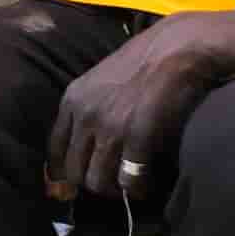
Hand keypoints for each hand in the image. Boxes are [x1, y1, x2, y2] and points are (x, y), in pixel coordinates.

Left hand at [45, 11, 234, 199]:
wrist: (179, 46)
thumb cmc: (146, 61)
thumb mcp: (101, 80)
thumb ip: (88, 108)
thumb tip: (85, 145)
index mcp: (73, 100)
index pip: (54, 153)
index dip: (65, 175)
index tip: (81, 181)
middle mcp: (85, 115)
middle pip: (76, 174)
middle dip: (95, 183)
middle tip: (116, 182)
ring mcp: (110, 127)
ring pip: (99, 182)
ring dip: (117, 189)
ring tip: (134, 182)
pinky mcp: (137, 136)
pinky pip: (130, 180)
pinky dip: (140, 187)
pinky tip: (150, 181)